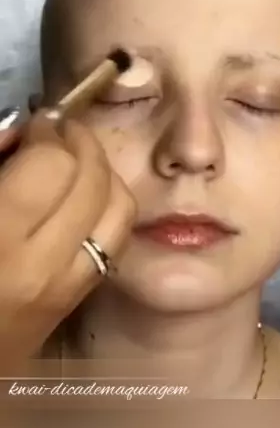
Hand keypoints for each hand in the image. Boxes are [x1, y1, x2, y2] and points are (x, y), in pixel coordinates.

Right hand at [0, 111, 136, 367]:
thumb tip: (18, 130)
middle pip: (93, 182)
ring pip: (119, 211)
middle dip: (80, 143)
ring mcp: (65, 288)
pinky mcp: (74, 303)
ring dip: (104, 172)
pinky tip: (86, 195)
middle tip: (58, 131)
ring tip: (78, 157)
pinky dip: (110, 207)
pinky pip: (115, 242)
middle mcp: (42, 266)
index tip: (34, 124)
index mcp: (0, 238)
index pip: (54, 166)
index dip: (47, 133)